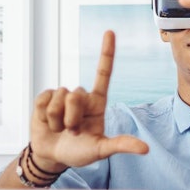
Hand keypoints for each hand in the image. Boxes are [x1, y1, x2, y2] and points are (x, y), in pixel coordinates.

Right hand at [29, 31, 148, 169]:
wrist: (53, 156)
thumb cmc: (79, 152)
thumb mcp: (101, 150)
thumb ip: (121, 145)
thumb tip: (145, 148)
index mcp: (97, 102)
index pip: (103, 73)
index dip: (106, 52)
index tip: (110, 32)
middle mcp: (80, 96)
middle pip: (76, 94)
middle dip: (72, 118)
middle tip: (73, 131)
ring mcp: (61, 96)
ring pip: (59, 99)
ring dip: (58, 120)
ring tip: (60, 128)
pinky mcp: (44, 98)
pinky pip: (44, 100)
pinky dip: (45, 116)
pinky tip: (47, 123)